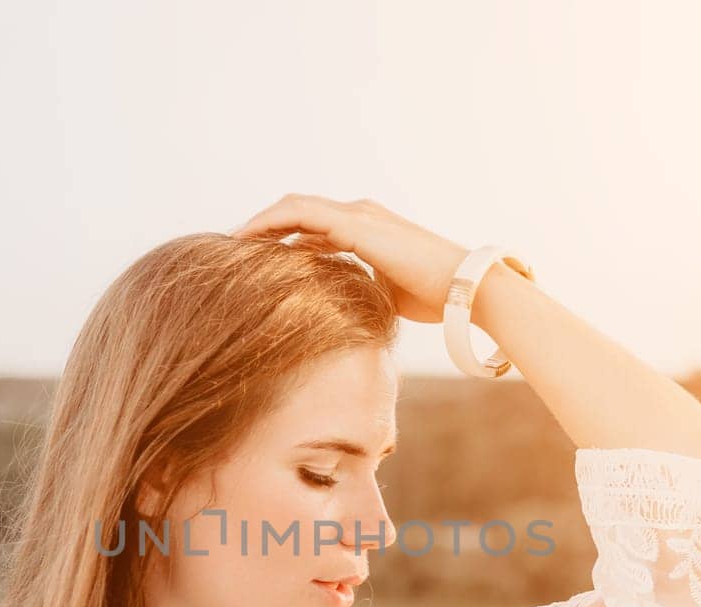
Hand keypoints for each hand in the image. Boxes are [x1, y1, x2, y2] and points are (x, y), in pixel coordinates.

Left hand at [228, 195, 467, 323]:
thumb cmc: (437, 297)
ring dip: (262, 222)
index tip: (257, 257)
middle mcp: (361, 214)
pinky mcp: (356, 225)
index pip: (315, 224)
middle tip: (236, 248)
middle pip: (300, 210)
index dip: (284, 236)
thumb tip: (340, 305)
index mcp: (368, 228)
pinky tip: (247, 240)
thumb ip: (362, 288)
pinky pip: (301, 215)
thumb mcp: (387, 292)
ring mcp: (359, 215)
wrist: (467, 290)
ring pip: (295, 207)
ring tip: (233, 242)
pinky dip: (271, 223)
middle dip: (266, 226)